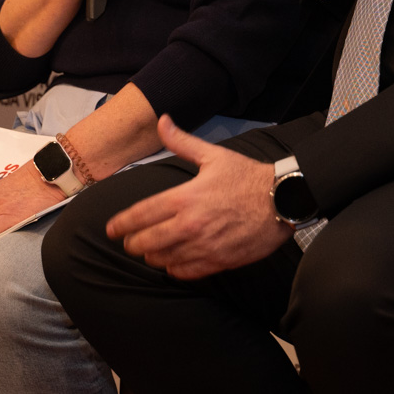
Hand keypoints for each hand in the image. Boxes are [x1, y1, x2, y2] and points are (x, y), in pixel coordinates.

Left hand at [103, 115, 291, 279]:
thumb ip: (182, 142)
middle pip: (146, 242)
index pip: (141, 215)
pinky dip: (173, 269)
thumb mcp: (213, 154)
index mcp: (185, 197)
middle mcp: (190, 224)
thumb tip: (162, 120)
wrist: (282, 199)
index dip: (121, 224)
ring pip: (162, 259)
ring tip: (150, 251)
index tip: (111, 229)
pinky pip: (185, 272)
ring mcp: (203, 246)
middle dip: (133, 243)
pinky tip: (172, 262)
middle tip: (130, 241)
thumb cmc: (247, 176)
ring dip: (152, 256)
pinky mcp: (218, 261)